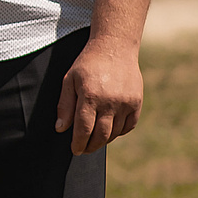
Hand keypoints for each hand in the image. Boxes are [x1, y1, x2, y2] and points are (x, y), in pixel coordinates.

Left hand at [56, 37, 142, 154]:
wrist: (115, 47)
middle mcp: (110, 101)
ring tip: (95, 141)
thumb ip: (65, 106)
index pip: (84, 129)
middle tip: (84, 150)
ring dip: (104, 140)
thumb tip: (61, 129)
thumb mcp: (69, 80)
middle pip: (101, 135)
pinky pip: (129, 126)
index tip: (75, 150)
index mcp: (90, 96)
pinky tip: (110, 131)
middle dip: (90, 146)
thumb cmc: (87, 64)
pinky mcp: (136, 102)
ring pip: (115, 132)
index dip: (78, 143)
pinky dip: (119, 132)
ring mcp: (126, 102)